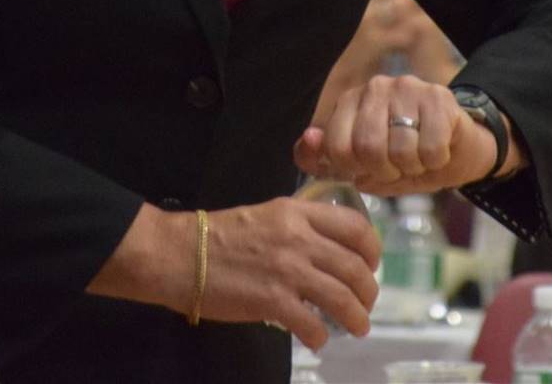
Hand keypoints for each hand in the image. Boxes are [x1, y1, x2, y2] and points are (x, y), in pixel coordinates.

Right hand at [88, 199, 379, 350]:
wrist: (179, 255)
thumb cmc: (218, 237)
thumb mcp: (265, 216)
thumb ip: (297, 226)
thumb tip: (326, 248)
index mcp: (296, 213)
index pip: (355, 227)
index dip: (372, 249)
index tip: (370, 264)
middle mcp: (298, 239)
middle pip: (355, 267)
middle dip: (368, 291)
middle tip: (365, 304)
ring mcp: (287, 270)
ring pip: (343, 297)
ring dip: (357, 317)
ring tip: (357, 327)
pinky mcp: (272, 301)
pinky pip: (313, 323)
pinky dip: (321, 335)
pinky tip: (317, 338)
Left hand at [295, 75, 502, 193]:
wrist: (459, 147)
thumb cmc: (405, 157)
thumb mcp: (362, 165)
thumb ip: (325, 158)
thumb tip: (309, 140)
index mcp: (350, 101)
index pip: (336, 147)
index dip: (355, 171)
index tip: (370, 171)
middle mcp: (375, 87)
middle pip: (368, 149)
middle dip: (386, 171)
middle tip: (399, 167)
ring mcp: (407, 88)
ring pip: (401, 151)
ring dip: (413, 167)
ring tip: (418, 158)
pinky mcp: (439, 96)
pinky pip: (430, 149)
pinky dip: (435, 161)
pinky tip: (438, 151)